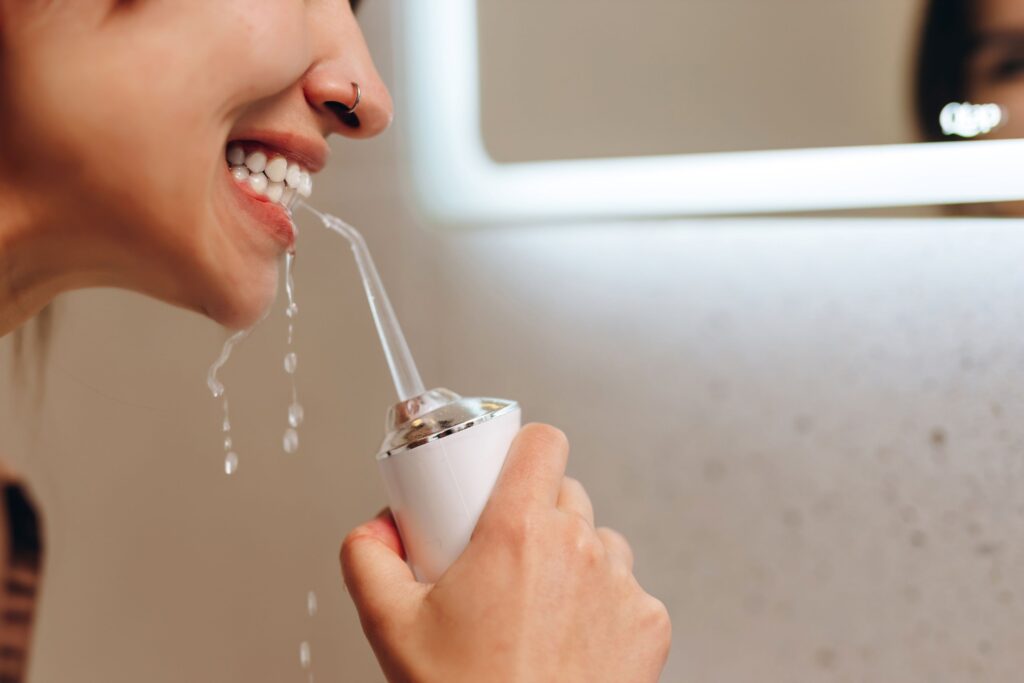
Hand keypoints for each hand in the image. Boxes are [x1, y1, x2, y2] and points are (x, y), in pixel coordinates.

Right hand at [340, 424, 670, 682]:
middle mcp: (578, 548)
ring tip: (536, 603)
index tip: (504, 471)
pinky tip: (570, 638)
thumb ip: (368, 560)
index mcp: (518, 532)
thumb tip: (374, 530)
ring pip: (598, 539)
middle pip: (566, 493)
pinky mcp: (650, 623)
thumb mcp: (391, 626)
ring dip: (571, 556)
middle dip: (535, 513)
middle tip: (502, 553)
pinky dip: (602, 602)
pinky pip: (627, 589)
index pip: (543, 442)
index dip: (522, 449)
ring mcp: (622, 585)